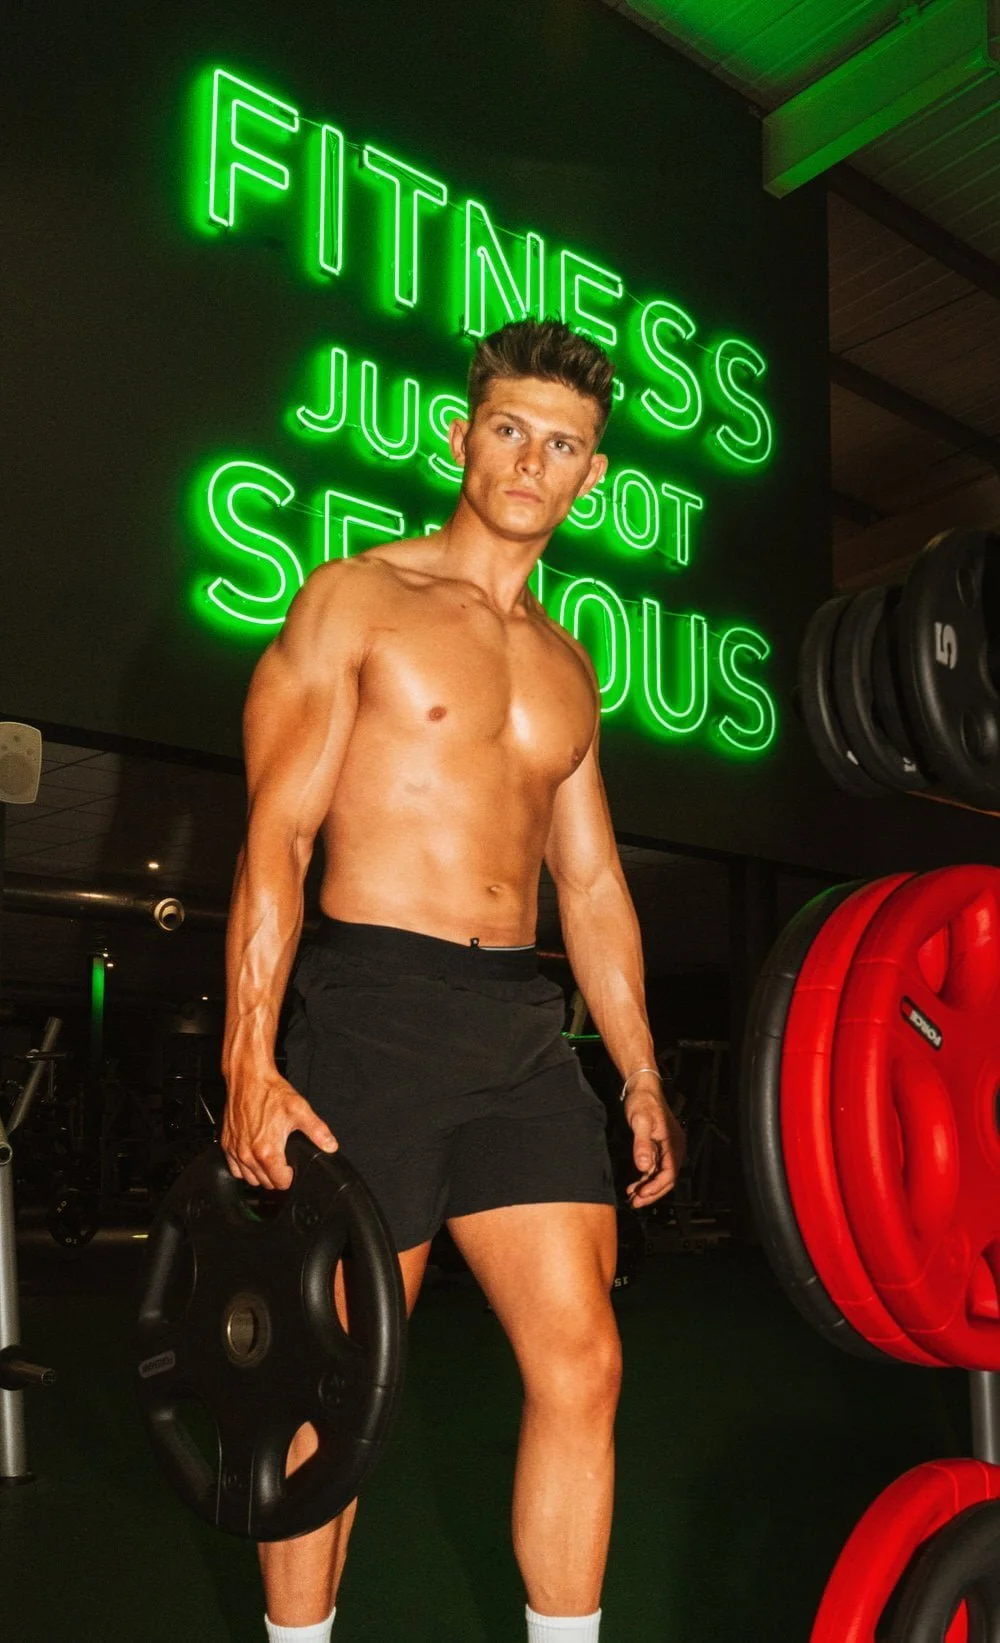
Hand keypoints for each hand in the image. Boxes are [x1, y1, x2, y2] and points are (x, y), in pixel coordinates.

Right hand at [221, 1070, 337, 1191]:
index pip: (280, 1183)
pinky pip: (234, 1169)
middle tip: (284, 1163)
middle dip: (277, 1177)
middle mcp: (248, 1154)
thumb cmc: (270, 1092)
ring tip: (270, 1160)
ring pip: (249, 1179)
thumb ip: (318, 1131)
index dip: (290, 1178)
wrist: (249, 1078)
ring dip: (260, 1174)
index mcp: (267, 1151)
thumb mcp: (300, 1110)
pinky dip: (244, 1168)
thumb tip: (330, 1145)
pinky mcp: (227, 1144)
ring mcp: (235, 1150)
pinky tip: (253, 1156)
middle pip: (265, 1183)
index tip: (293, 1168)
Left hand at [624, 1077, 685, 1208]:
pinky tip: (635, 1185)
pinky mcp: (660, 1147)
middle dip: (652, 1193)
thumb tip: (643, 1166)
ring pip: (661, 1175)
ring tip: (632, 1197)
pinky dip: (646, 1178)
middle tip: (636, 1203)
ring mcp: (668, 1148)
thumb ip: (642, 1144)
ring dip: (648, 1187)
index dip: (656, 1187)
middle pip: (667, 1179)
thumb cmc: (643, 1101)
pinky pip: (656, 1168)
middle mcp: (674, 1148)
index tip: (641, 1195)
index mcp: (674, 1144)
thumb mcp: (640, 1121)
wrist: (643, 1088)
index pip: (669, 1174)